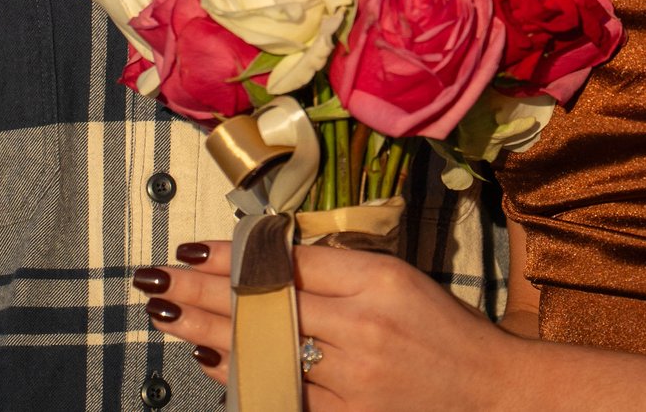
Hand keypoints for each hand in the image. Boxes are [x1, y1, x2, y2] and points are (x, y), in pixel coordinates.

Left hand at [139, 238, 519, 411]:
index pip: (284, 262)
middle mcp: (361, 326)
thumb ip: (334, 271)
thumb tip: (263, 263)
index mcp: (376, 279)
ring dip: (208, 333)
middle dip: (199, 292)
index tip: (187, 251)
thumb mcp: (396, 279)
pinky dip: (243, 375)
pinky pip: (281, 394)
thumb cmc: (444, 330)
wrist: (491, 393)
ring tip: (168, 315)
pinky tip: (212, 359)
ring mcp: (352, 379)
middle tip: (154, 281)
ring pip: (265, 351)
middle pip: (263, 305)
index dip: (229, 256)